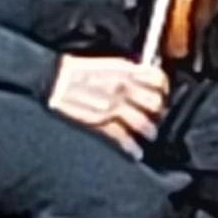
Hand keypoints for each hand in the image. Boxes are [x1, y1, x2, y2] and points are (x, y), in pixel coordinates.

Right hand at [46, 53, 168, 150]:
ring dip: (149, 132)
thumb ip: (129, 72)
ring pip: (144, 124)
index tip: (162, 94)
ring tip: (149, 135)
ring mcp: (113, 108)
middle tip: (157, 117)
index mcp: (125, 71)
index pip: (158, 80)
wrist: (54, 80)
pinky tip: (135, 154)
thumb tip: (145, 79)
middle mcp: (123, 89)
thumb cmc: (77, 71)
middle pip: (155, 104)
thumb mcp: (108, 64)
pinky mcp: (100, 124)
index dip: (164, 89)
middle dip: (159, 112)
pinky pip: (124, 139)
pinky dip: (132, 149)